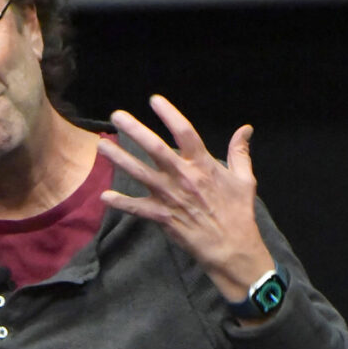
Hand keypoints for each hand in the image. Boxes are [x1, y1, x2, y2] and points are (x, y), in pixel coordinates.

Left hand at [97, 94, 272, 300]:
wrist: (231, 248)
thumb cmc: (238, 213)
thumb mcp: (244, 180)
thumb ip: (240, 152)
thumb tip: (246, 129)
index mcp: (203, 165)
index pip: (185, 132)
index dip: (169, 114)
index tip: (154, 100)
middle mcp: (183, 177)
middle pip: (155, 148)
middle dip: (134, 130)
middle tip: (116, 116)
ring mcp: (170, 197)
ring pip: (140, 173)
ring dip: (119, 159)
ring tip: (102, 146)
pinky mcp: (162, 216)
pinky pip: (137, 208)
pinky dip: (120, 203)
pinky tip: (104, 196)